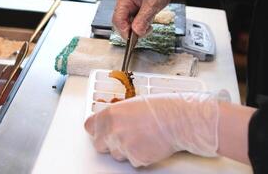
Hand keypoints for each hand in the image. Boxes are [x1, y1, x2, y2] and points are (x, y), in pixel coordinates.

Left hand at [85, 92, 220, 166]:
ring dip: (124, 150)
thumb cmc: (161, 108)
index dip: (96, 129)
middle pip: (99, 144)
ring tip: (140, 139)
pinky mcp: (135, 158)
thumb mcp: (132, 104)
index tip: (100, 130)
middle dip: (108, 142)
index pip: (89, 126)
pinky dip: (139, 156)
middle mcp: (113, 131)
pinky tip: (148, 145)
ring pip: (116, 155)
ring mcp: (123, 146)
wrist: (178, 120)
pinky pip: (132, 161)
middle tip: (121, 137)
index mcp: (110, 114)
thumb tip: (111, 121)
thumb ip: (116, 114)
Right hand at [113, 0, 195, 38]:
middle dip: (132, 30)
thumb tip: (137, 32)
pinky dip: (140, 25)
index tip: (133, 38)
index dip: (124, 30)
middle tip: (145, 31)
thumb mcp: (153, 3)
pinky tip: (148, 21)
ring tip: (149, 25)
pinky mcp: (133, 9)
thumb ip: (143, 19)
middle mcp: (123, 2)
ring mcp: (127, 6)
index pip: (117, 19)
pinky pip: (133, 21)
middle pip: (121, 23)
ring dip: (137, 28)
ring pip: (127, 24)